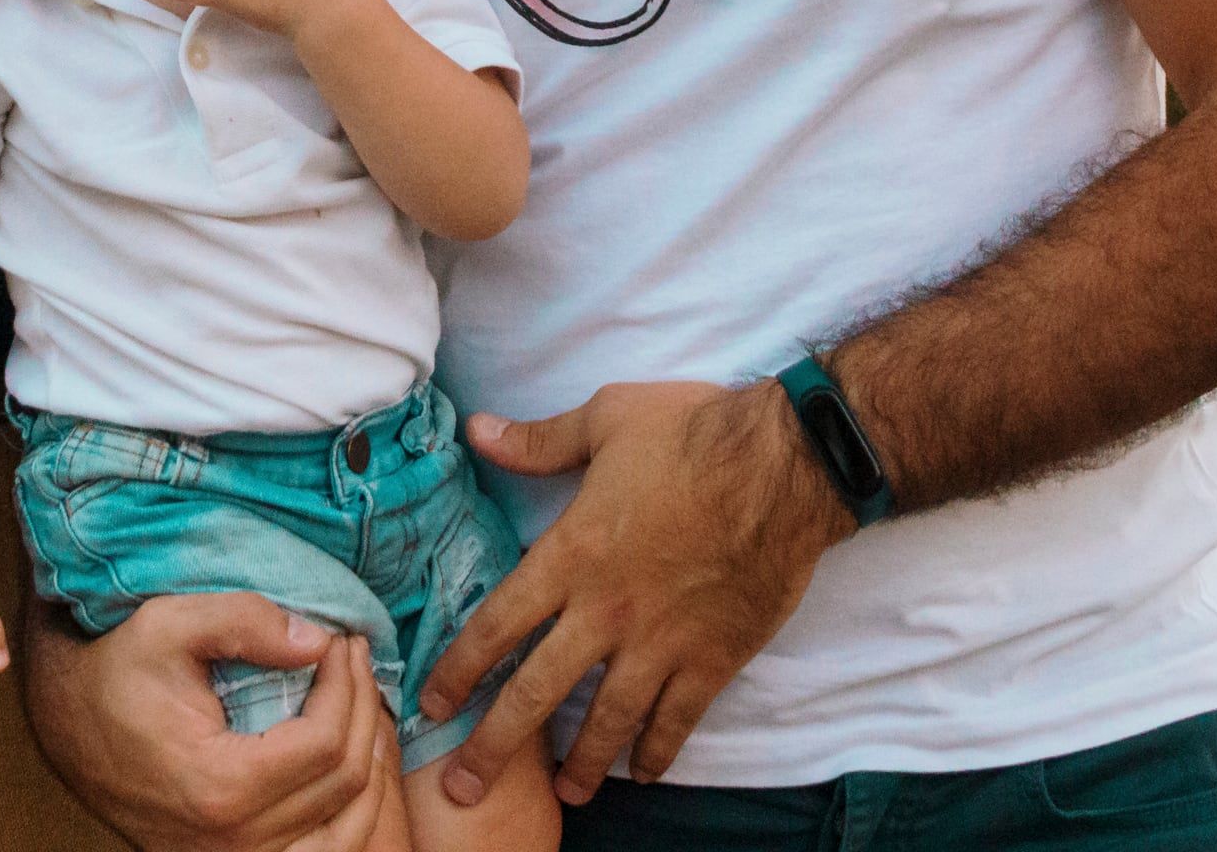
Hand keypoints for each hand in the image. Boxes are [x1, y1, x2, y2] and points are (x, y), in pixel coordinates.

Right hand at [24, 592, 389, 851]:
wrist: (69, 725)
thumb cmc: (116, 671)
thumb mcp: (167, 624)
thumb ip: (244, 621)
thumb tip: (319, 642)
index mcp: (221, 787)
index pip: (326, 743)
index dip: (348, 684)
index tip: (344, 638)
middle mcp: (234, 840)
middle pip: (345, 782)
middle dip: (363, 708)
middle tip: (356, 656)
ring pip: (349, 828)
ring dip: (371, 761)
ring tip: (363, 701)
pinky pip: (326, 848)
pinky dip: (353, 805)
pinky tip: (352, 754)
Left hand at [426, 381, 848, 808]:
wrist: (785, 467)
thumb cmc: (693, 433)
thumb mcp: (605, 419)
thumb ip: (539, 441)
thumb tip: (476, 430)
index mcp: (572, 554)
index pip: (498, 625)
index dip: (458, 670)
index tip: (431, 705)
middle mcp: (607, 610)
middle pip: (537, 692)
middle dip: (494, 745)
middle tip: (464, 787)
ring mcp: (661, 642)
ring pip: (608, 721)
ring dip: (581, 765)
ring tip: (565, 797)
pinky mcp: (712, 658)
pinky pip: (678, 719)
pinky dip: (659, 752)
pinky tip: (644, 772)